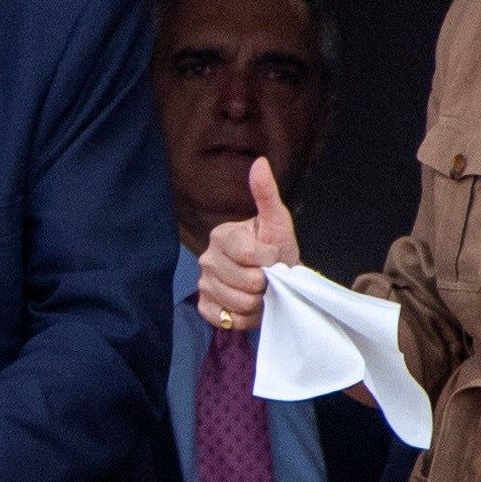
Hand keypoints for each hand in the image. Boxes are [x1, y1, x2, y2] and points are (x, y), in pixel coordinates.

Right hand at [196, 157, 298, 332]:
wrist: (276, 280)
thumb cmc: (276, 248)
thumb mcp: (277, 221)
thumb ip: (266, 194)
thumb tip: (260, 162)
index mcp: (220, 235)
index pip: (248, 255)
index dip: (269, 260)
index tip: (275, 257)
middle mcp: (206, 259)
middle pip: (246, 282)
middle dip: (266, 284)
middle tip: (269, 278)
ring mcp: (203, 284)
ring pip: (240, 303)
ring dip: (258, 302)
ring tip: (261, 292)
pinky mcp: (205, 307)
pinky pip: (229, 319)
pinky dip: (245, 318)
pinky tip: (248, 306)